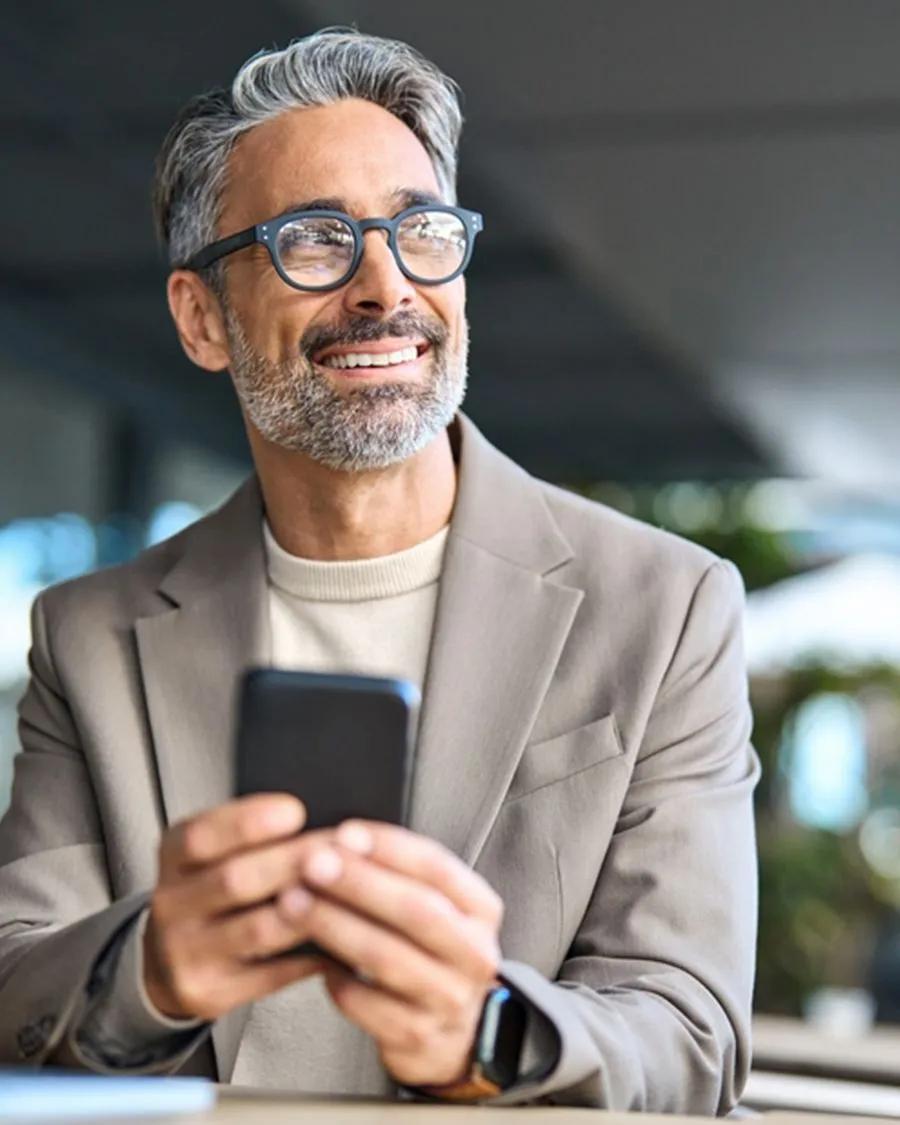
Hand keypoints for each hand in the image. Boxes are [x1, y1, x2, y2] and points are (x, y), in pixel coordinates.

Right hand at [143, 794, 332, 1020]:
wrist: (171, 958)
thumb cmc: (213, 889)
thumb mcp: (214, 851)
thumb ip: (252, 836)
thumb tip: (318, 821)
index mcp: (174, 857)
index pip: (201, 836)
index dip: (248, 823)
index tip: (294, 811)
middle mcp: (172, 904)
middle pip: (235, 881)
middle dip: (294, 862)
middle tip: (340, 849)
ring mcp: (187, 953)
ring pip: (257, 930)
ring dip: (309, 909)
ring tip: (347, 893)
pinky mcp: (209, 991)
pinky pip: (271, 974)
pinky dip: (311, 955)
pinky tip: (340, 939)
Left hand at [288, 821, 503, 1087]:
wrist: (449, 1032)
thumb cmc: (430, 952)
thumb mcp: (436, 908)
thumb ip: (402, 875)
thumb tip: (343, 840)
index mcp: (480, 910)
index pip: (437, 868)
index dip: (389, 847)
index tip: (346, 833)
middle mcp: (474, 954)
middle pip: (415, 910)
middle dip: (358, 882)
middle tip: (313, 863)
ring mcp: (449, 999)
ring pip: (385, 957)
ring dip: (334, 925)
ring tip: (296, 903)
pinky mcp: (418, 1036)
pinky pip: (366, 1003)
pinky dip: (335, 978)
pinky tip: (315, 959)